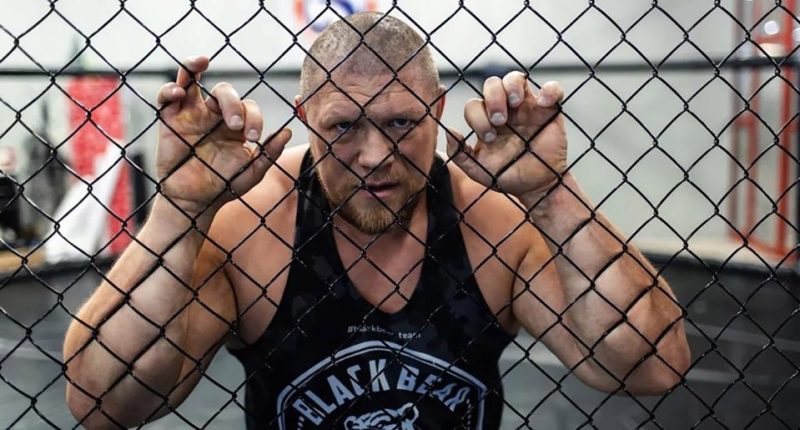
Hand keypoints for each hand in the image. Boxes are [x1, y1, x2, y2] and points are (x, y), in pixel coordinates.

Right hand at [156, 56, 290, 214]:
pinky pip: (167, 96)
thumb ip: (269, 153)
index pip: (249, 107)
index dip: (255, 118)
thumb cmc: (225, 186)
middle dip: (233, 103)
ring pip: (191, 79)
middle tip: (235, 125)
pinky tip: (178, 91)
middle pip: (225, 91)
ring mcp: (191, 114)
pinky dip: (170, 88)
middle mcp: (214, 114)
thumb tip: (288, 131)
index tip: (254, 139)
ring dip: (193, 65)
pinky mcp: (169, 120)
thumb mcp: (252, 172)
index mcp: (236, 124)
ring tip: (201, 61)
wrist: (195, 202)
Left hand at [446, 72, 566, 197]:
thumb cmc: (507, 176)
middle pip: (491, 84)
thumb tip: (449, 132)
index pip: (474, 105)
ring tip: (516, 103)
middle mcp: (504, 110)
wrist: (537, 187)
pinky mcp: (549, 110)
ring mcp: (527, 107)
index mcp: (486, 121)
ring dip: (512, 86)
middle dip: (493, 99)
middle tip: (500, 120)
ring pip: (515, 78)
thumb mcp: (479, 170)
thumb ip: (459, 154)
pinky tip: (543, 103)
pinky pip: (552, 88)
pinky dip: (549, 90)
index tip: (489, 137)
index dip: (477, 117)